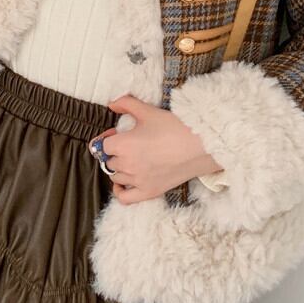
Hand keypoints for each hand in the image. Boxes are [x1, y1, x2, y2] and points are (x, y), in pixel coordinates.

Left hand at [88, 94, 224, 204]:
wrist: (199, 146)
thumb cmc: (174, 127)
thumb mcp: (147, 111)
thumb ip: (126, 104)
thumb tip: (111, 104)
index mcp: (123, 145)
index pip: (104, 145)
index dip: (110, 138)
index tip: (120, 134)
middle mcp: (127, 165)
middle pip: (110, 161)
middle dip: (116, 152)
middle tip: (130, 144)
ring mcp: (138, 181)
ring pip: (116, 177)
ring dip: (119, 168)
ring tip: (131, 159)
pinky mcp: (149, 192)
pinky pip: (125, 198)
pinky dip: (120, 191)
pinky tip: (122, 183)